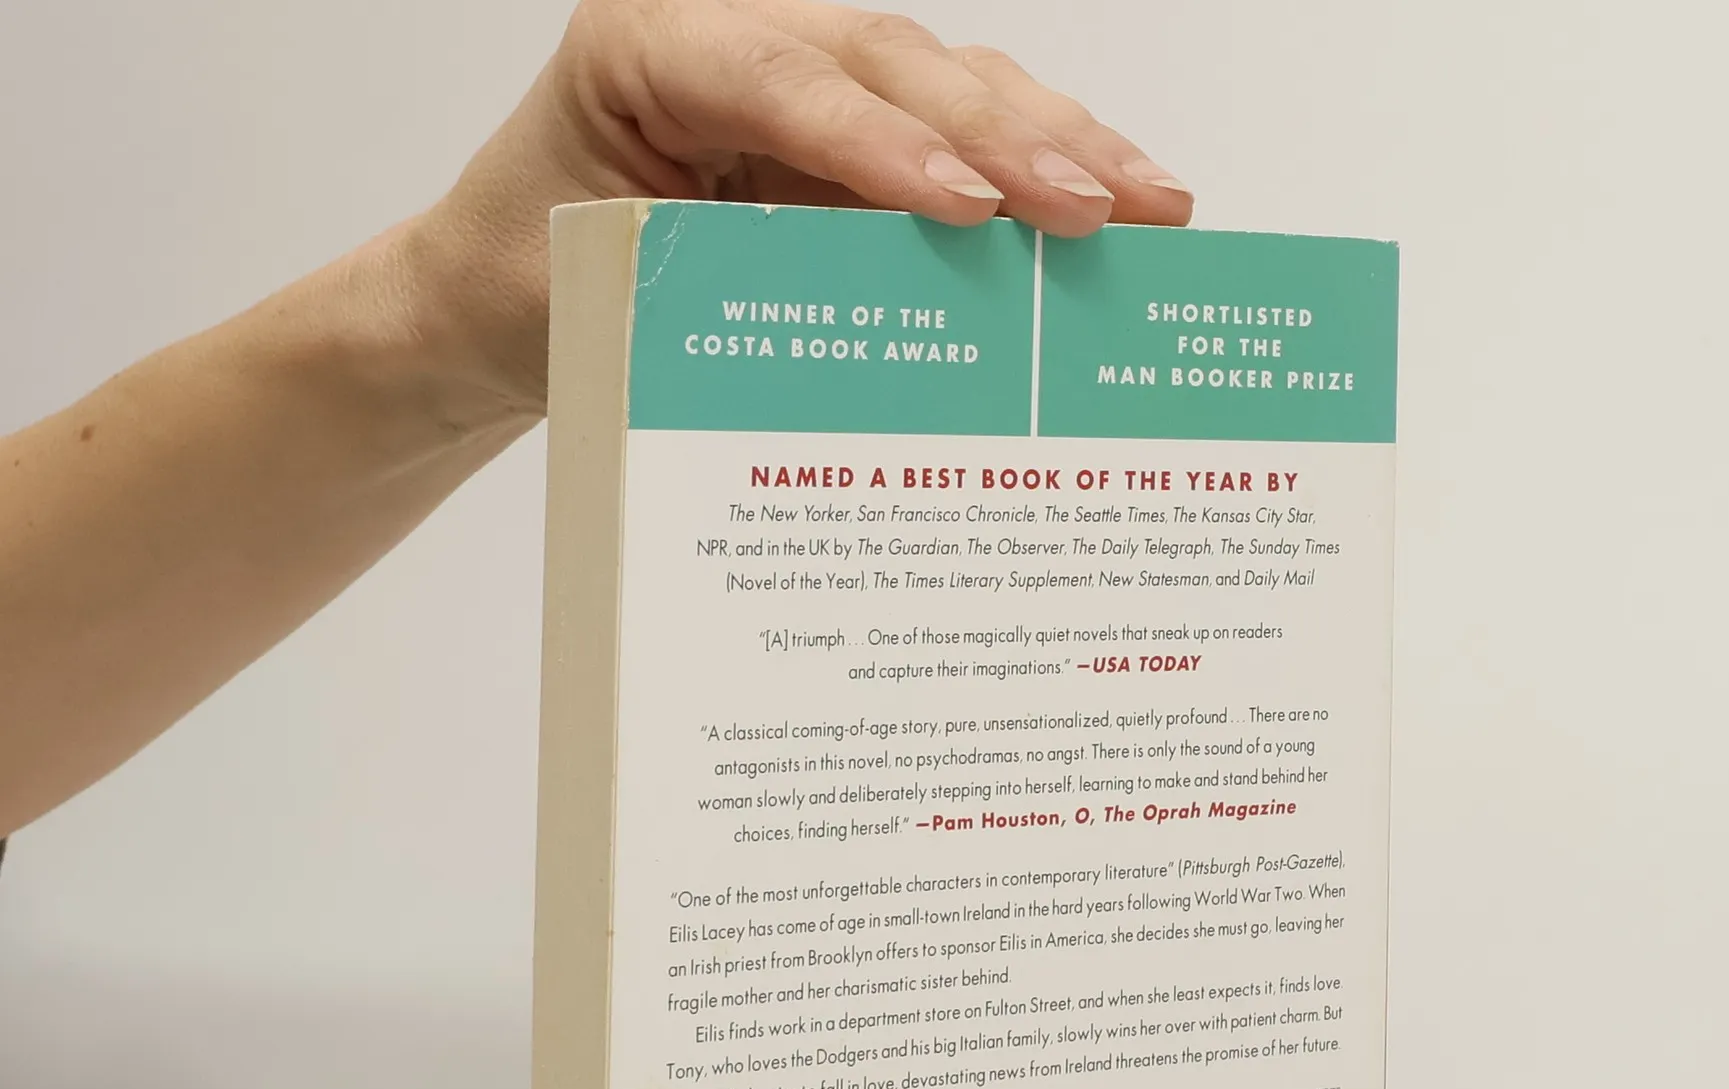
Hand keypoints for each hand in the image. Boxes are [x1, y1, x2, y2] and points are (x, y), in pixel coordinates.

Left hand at [410, 0, 1191, 419]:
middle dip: (1007, 137)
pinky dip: (1035, 161)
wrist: (497, 295)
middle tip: (1098, 209)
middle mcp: (734, 29)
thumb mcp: (608, 295)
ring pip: (946, 78)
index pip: (784, 82)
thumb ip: (731, 285)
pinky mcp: (845, 123)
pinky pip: (952, 127)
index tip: (967, 204)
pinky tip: (1114, 192)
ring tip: (1149, 202)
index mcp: (651, 44)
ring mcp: (800, 67)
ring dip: (1055, 140)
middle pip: (892, 60)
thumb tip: (884, 336)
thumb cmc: (532, 292)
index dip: (882, 141)